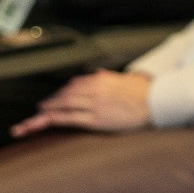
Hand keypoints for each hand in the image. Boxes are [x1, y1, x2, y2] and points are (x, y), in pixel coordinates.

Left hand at [13, 71, 153, 136]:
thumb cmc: (146, 93)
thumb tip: (100, 73)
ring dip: (47, 109)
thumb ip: (112, 76)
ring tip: (36, 116)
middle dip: (52, 100)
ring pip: (63, 104)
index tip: (57, 96)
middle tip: (41, 106)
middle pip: (66, 94)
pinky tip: (44, 119)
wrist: (157, 103)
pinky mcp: (95, 119)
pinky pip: (69, 117)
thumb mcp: (128, 79)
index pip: (77, 84)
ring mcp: (94, 104)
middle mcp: (95, 90)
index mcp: (102, 79)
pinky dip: (54, 117)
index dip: (64, 91)